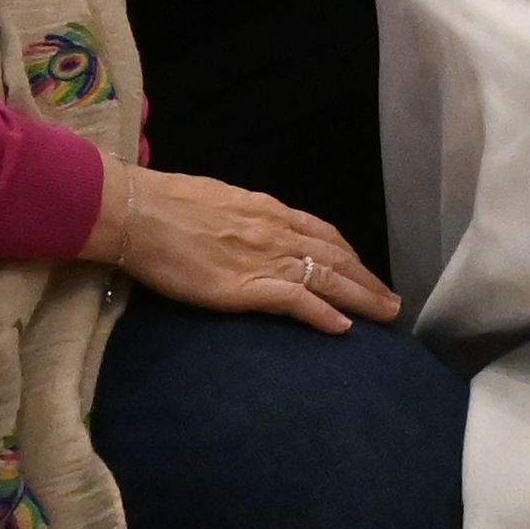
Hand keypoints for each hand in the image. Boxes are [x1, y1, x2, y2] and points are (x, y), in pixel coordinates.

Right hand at [86, 161, 394, 332]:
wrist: (136, 212)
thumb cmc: (165, 204)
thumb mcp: (218, 201)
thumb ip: (243, 217)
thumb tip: (249, 228)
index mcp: (268, 210)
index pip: (322, 233)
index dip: (348, 254)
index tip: (364, 270)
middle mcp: (276, 231)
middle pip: (336, 256)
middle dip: (367, 279)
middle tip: (392, 301)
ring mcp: (264, 257)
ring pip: (327, 277)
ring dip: (361, 297)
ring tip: (385, 315)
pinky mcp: (246, 285)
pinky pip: (297, 300)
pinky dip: (324, 314)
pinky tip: (343, 328)